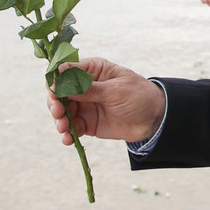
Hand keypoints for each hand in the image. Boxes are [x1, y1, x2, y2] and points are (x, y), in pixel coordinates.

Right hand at [48, 57, 165, 143]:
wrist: (156, 119)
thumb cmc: (139, 95)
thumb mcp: (116, 90)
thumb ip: (89, 89)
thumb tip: (62, 81)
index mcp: (92, 70)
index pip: (66, 72)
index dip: (56, 81)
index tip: (54, 92)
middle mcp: (84, 87)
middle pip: (60, 93)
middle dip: (55, 103)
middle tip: (58, 113)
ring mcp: (85, 105)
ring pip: (63, 111)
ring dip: (59, 120)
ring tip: (63, 128)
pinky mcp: (87, 123)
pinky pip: (72, 128)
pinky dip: (67, 133)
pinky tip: (68, 139)